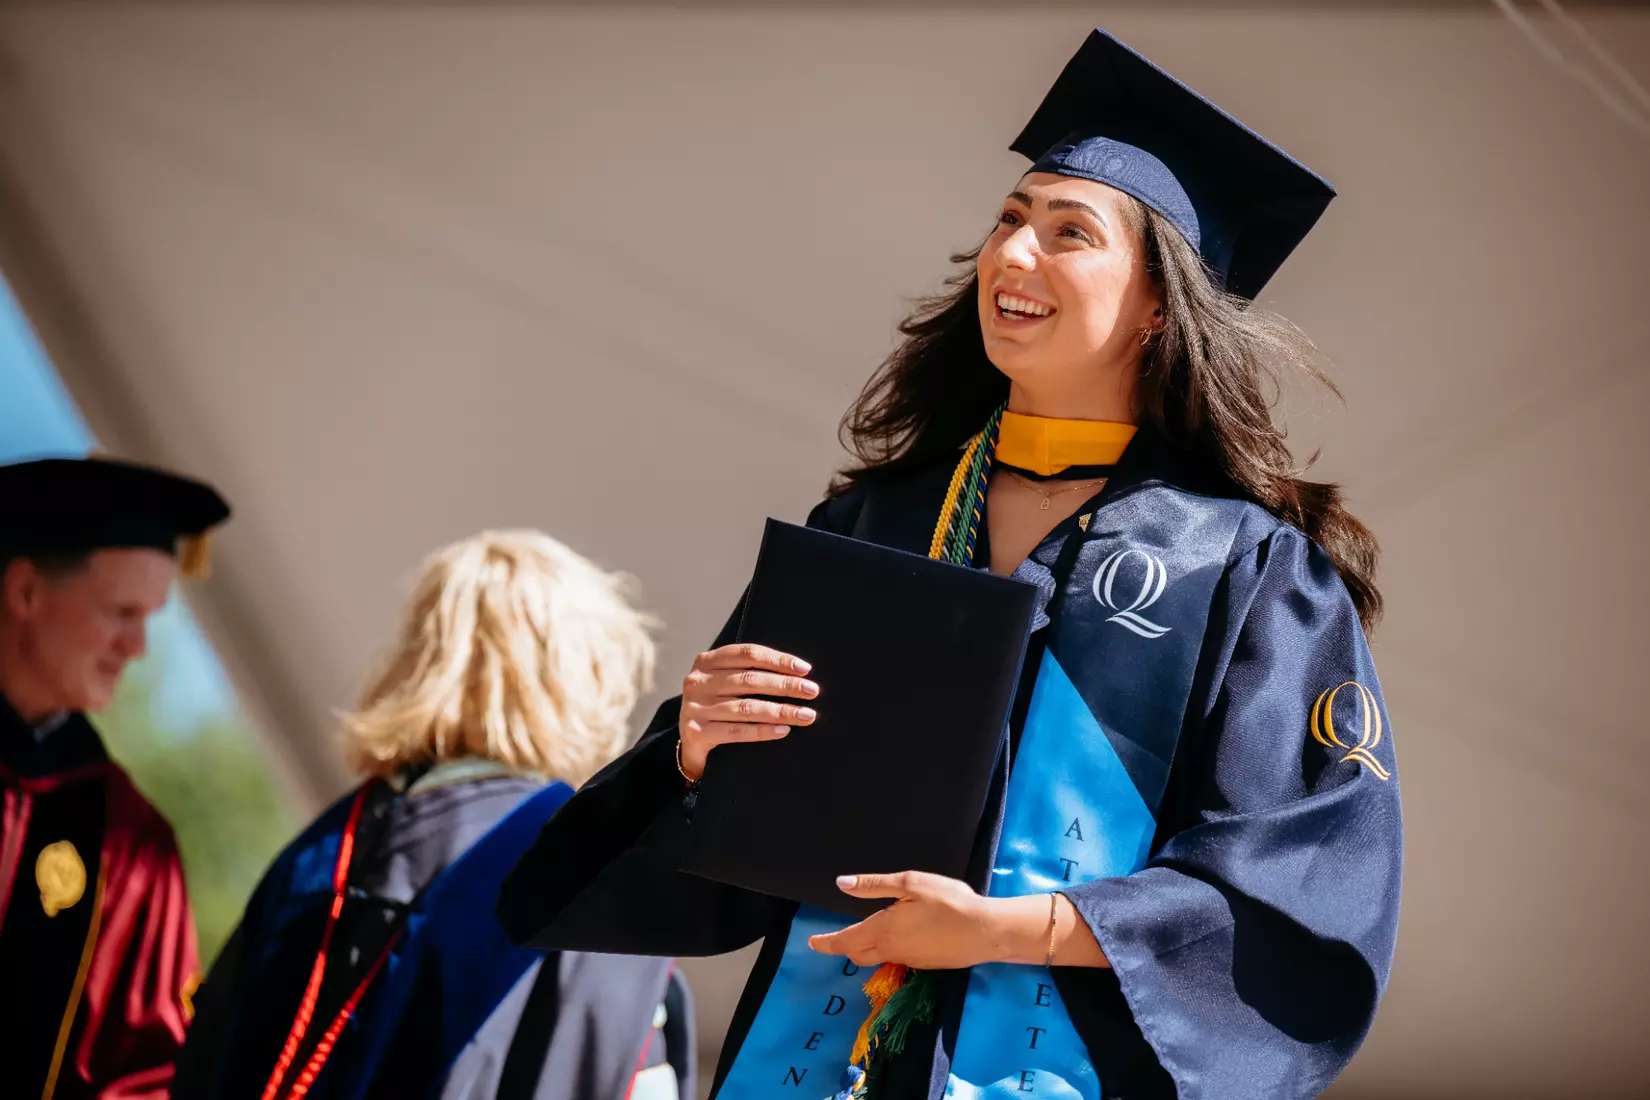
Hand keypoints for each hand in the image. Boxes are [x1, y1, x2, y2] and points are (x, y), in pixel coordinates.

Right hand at [677, 643, 818, 780]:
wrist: (690, 741)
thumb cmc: (716, 706)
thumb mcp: (725, 682)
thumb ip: (749, 673)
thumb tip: (796, 674)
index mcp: (706, 661)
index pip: (748, 654)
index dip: (778, 660)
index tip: (804, 669)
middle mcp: (698, 681)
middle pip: (750, 680)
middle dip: (785, 685)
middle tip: (811, 691)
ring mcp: (695, 707)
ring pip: (747, 707)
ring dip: (781, 711)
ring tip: (806, 715)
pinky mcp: (696, 732)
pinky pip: (737, 731)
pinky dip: (763, 731)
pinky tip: (784, 730)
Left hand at [805, 872, 1010, 969]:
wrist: (985, 932)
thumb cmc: (948, 902)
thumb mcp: (910, 884)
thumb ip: (874, 886)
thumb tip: (842, 884)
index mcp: (882, 930)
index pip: (845, 941)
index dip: (827, 943)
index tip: (812, 943)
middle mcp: (892, 950)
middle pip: (858, 954)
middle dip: (843, 948)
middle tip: (834, 940)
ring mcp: (909, 960)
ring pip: (878, 958)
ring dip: (865, 950)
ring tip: (862, 936)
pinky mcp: (925, 965)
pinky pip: (897, 959)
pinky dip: (887, 950)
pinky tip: (898, 938)